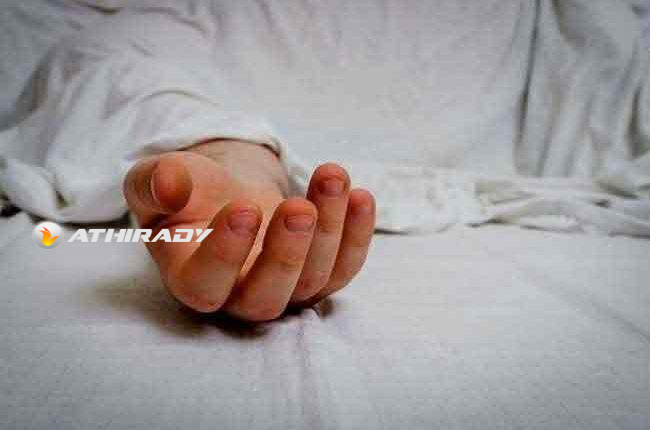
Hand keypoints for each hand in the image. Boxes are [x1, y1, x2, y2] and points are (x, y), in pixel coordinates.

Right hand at [123, 140, 374, 320]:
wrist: (229, 192)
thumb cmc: (190, 192)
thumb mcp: (157, 180)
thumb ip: (153, 183)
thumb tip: (168, 184)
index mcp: (191, 278)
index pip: (206, 284)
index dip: (226, 253)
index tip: (243, 208)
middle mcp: (239, 296)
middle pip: (266, 296)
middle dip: (287, 252)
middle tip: (297, 208)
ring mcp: (285, 289)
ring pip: (312, 279)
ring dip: (328, 230)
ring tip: (332, 178)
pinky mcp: (320, 275)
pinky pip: (345, 267)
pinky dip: (357, 235)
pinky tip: (360, 197)